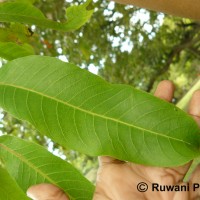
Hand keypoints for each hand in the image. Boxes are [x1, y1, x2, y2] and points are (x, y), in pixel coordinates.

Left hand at [27, 80, 199, 199]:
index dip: (124, 114)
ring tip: (194, 92)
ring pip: (180, 140)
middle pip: (152, 131)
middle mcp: (142, 170)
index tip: (128, 96)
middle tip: (167, 85)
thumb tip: (33, 189)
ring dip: (187, 116)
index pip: (119, 134)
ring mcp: (167, 178)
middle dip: (161, 108)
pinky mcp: (187, 188)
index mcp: (116, 173)